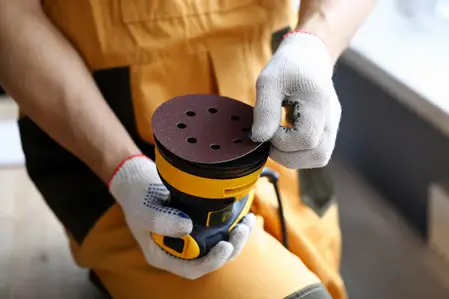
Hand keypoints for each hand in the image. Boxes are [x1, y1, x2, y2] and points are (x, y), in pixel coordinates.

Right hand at [108, 155, 254, 278]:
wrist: (136, 178)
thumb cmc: (137, 195)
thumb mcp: (145, 208)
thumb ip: (163, 221)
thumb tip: (187, 228)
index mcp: (164, 254)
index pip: (192, 269)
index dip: (212, 262)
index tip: (225, 246)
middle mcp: (179, 250)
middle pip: (210, 259)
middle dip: (231, 247)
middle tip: (242, 229)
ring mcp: (189, 237)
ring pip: (218, 245)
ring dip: (236, 237)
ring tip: (248, 221)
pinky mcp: (198, 223)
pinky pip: (218, 230)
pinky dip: (232, 224)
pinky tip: (243, 213)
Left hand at [251, 31, 340, 168]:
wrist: (308, 57)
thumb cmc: (287, 67)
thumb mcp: (268, 82)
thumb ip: (265, 111)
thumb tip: (259, 139)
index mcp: (319, 103)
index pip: (306, 139)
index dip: (282, 141)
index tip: (267, 128)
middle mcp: (331, 118)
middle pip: (317, 155)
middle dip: (287, 155)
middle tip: (269, 140)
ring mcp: (332, 126)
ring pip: (319, 158)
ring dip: (294, 158)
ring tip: (277, 141)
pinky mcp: (327, 131)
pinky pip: (317, 153)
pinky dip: (299, 154)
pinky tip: (285, 140)